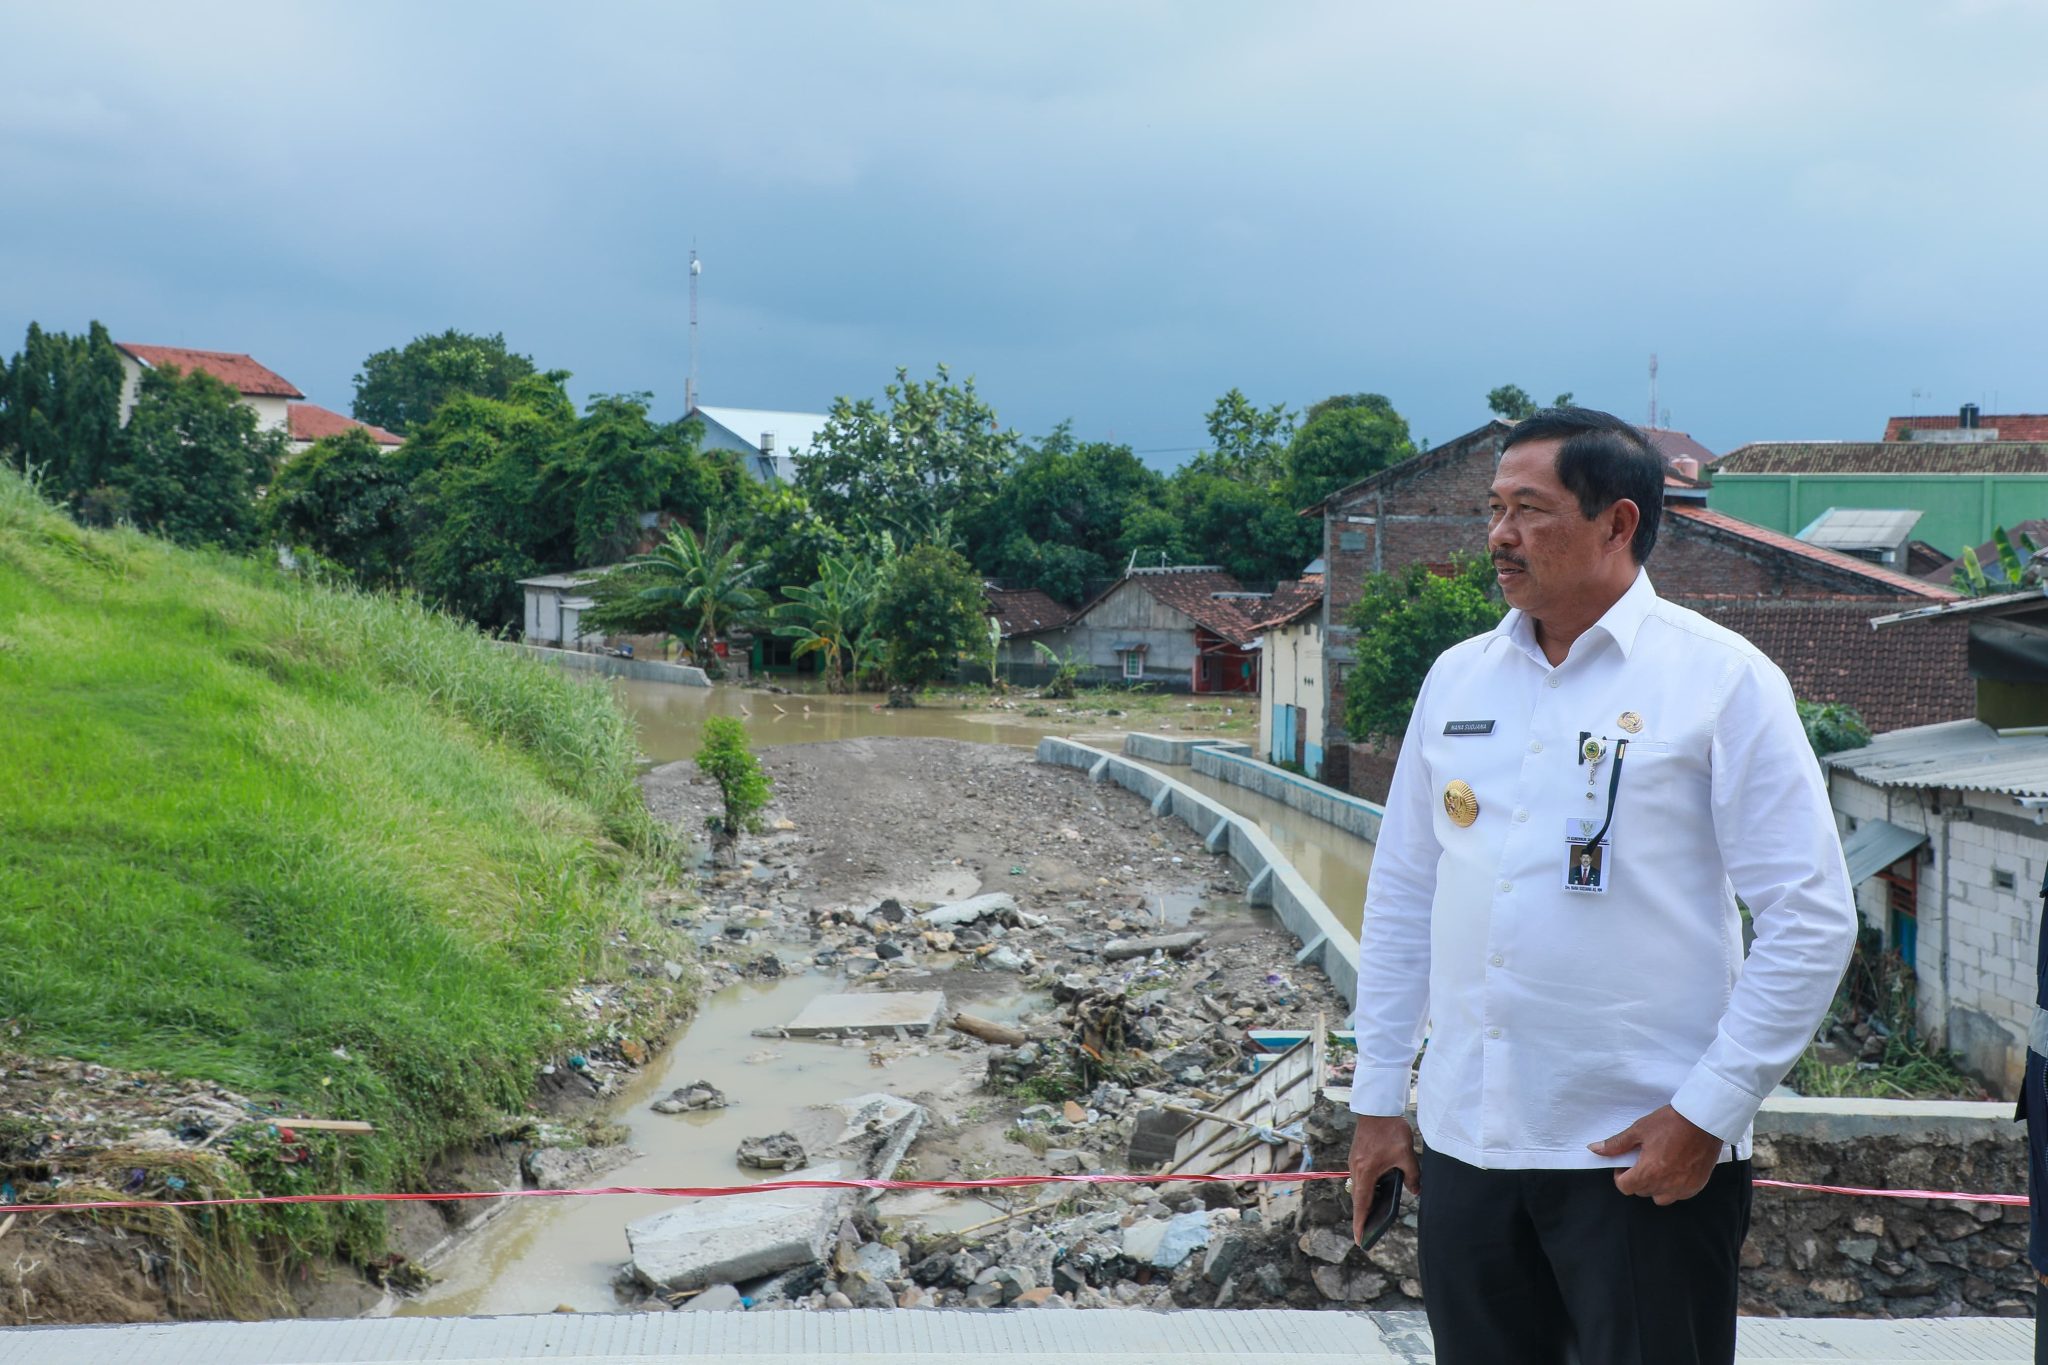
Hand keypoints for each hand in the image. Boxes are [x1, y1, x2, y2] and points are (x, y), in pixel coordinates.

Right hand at [1349, 1114, 1420, 1242]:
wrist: (1377, 1108)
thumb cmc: (1390, 1130)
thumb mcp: (1406, 1155)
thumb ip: (1412, 1176)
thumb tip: (1416, 1192)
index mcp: (1366, 1171)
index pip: (1362, 1204)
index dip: (1361, 1223)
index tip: (1360, 1240)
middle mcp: (1356, 1169)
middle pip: (1358, 1199)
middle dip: (1362, 1217)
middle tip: (1366, 1235)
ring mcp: (1355, 1162)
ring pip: (1358, 1188)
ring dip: (1364, 1202)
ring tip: (1372, 1217)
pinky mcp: (1357, 1156)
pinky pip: (1360, 1178)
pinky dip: (1366, 1189)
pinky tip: (1377, 1192)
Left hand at [1588, 1104, 1723, 1204]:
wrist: (1703, 1120)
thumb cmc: (1671, 1122)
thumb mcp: (1639, 1130)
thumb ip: (1616, 1144)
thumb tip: (1595, 1149)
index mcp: (1649, 1171)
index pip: (1625, 1188)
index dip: (1621, 1176)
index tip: (1626, 1163)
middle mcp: (1666, 1184)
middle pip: (1641, 1192)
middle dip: (1637, 1179)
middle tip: (1643, 1160)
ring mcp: (1683, 1187)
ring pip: (1660, 1198)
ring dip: (1655, 1186)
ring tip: (1658, 1166)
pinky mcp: (1697, 1185)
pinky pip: (1679, 1195)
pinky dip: (1673, 1187)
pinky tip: (1674, 1169)